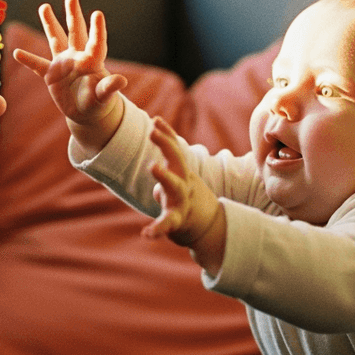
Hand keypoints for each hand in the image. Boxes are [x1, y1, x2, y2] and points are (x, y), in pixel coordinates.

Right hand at [12, 0, 125, 152]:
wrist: (85, 112)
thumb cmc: (98, 102)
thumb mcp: (104, 97)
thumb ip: (109, 88)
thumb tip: (122, 81)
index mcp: (92, 61)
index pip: (96, 42)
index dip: (97, 29)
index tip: (97, 13)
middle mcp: (77, 57)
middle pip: (76, 33)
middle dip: (74, 16)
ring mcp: (63, 63)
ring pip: (56, 40)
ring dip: (50, 24)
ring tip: (44, 6)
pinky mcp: (51, 74)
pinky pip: (38, 65)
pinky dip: (28, 60)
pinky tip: (16, 53)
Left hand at [143, 116, 226, 274]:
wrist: (208, 225)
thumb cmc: (186, 195)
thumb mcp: (178, 172)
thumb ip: (168, 152)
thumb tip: (157, 122)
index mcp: (182, 173)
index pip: (175, 149)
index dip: (166, 134)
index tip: (155, 119)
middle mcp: (183, 183)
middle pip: (177, 160)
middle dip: (166, 145)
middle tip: (152, 132)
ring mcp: (181, 201)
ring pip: (174, 187)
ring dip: (165, 176)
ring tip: (153, 166)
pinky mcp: (177, 221)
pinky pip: (167, 224)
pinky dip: (157, 230)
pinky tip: (146, 234)